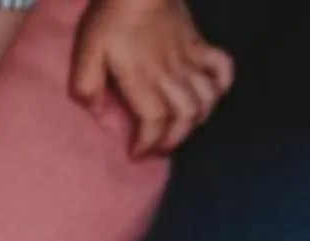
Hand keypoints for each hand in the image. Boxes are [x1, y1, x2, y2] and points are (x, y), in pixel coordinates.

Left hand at [71, 0, 232, 158]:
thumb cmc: (111, 18)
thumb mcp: (87, 52)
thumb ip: (87, 85)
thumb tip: (94, 113)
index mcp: (143, 80)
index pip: (154, 122)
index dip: (148, 143)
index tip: (137, 154)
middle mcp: (170, 75)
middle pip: (183, 116)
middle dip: (172, 140)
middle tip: (157, 148)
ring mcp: (189, 59)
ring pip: (205, 98)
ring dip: (197, 119)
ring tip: (180, 128)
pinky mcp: (199, 44)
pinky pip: (222, 67)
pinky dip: (222, 84)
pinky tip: (212, 95)